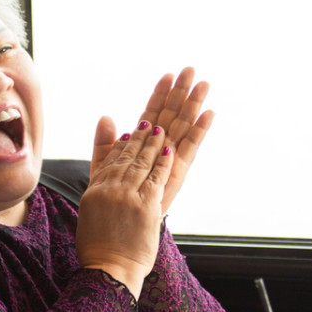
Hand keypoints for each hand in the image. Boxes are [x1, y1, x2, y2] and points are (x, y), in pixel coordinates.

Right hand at [77, 116, 174, 296]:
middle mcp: (108, 190)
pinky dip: (162, 162)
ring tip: (161, 131)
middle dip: (139, 139)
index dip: (120, 146)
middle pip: (126, 157)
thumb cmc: (99, 250)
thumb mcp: (90, 217)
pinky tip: (168, 151)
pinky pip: (156, 177)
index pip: (109, 161)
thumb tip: (102, 183)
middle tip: (149, 124)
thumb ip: (98, 194)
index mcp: (93, 192)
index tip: (129, 134)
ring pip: (141, 163)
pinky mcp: (145, 205)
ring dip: (152, 145)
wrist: (109, 270)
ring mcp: (127, 196)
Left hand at [90, 68, 212, 216]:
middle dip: (180, 93)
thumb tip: (107, 116)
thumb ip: (105, 145)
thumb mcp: (102, 172)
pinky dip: (200, 131)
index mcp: (143, 151)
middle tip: (191, 69)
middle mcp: (160, 154)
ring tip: (203, 83)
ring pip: (183, 128)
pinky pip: (190, 149)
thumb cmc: (111, 211)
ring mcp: (170, 163)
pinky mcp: (177, 175)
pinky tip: (209, 113)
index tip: (167, 74)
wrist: (120, 242)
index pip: (152, 116)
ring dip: (193, 105)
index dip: (158, 96)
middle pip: (171, 116)